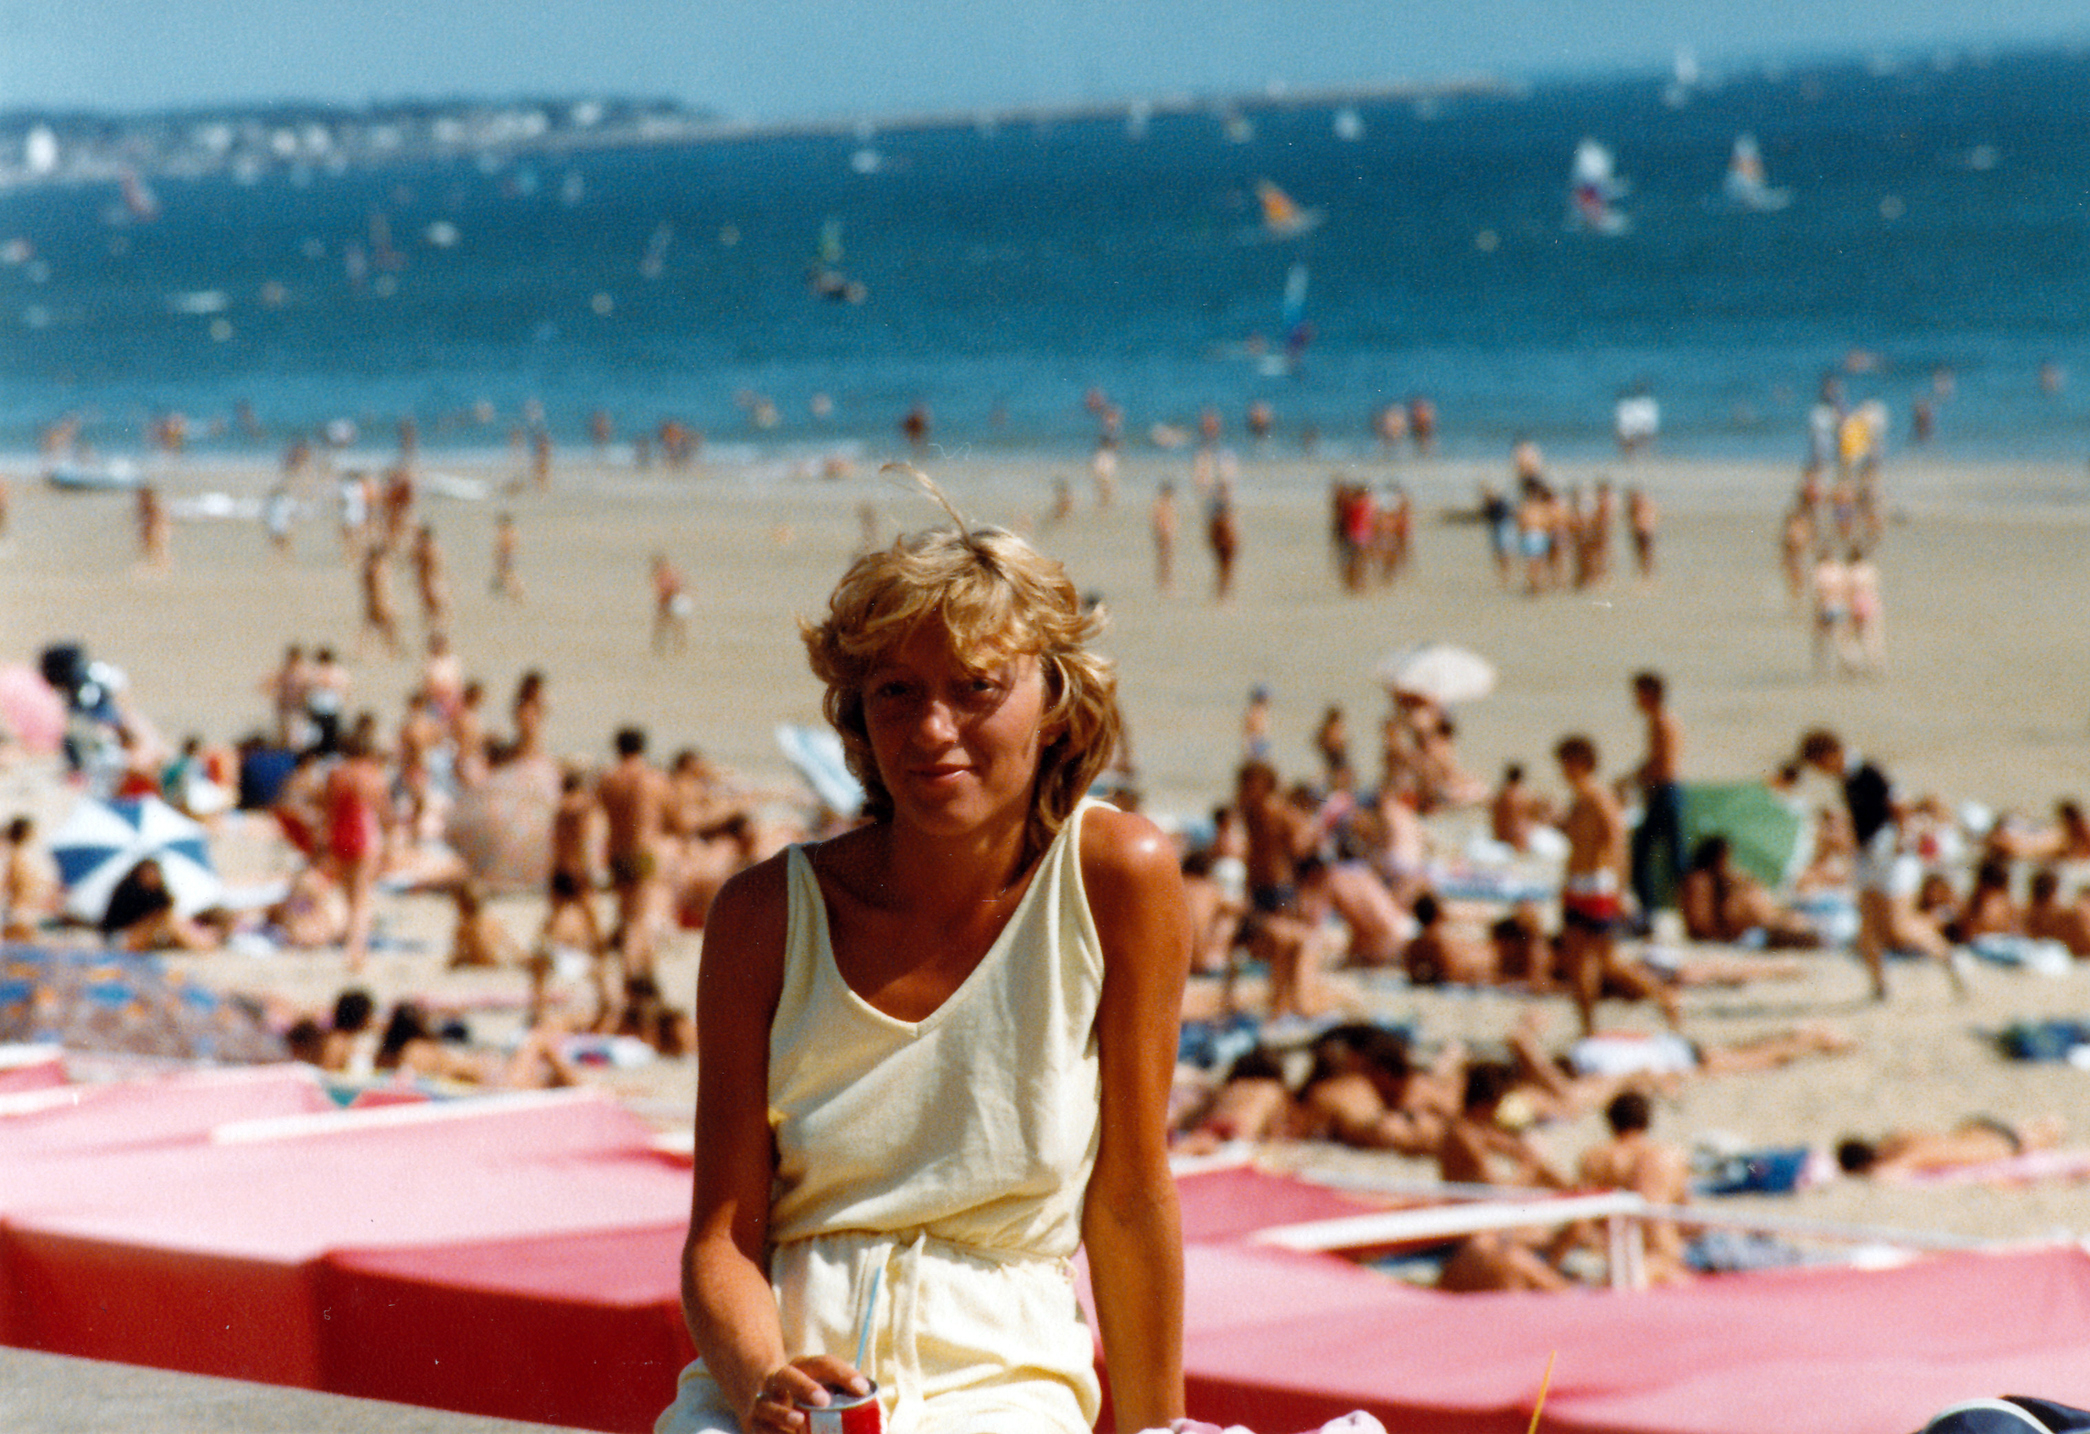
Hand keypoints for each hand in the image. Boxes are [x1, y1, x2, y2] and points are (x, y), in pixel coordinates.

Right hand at [749, 1356, 870, 1433]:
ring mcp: (763, 1400)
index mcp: (803, 1368)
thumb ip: (844, 1400)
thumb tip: (882, 1420)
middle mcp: (780, 1379)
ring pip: (770, 1405)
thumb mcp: (821, 1389)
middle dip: (805, 1387)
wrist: (759, 1395)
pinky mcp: (753, 1422)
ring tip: (799, 1422)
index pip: (824, 1364)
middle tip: (824, 1401)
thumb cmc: (803, 1397)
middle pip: (789, 1376)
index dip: (844, 1374)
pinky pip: (762, 1429)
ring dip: (784, 1414)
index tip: (862, 1388)